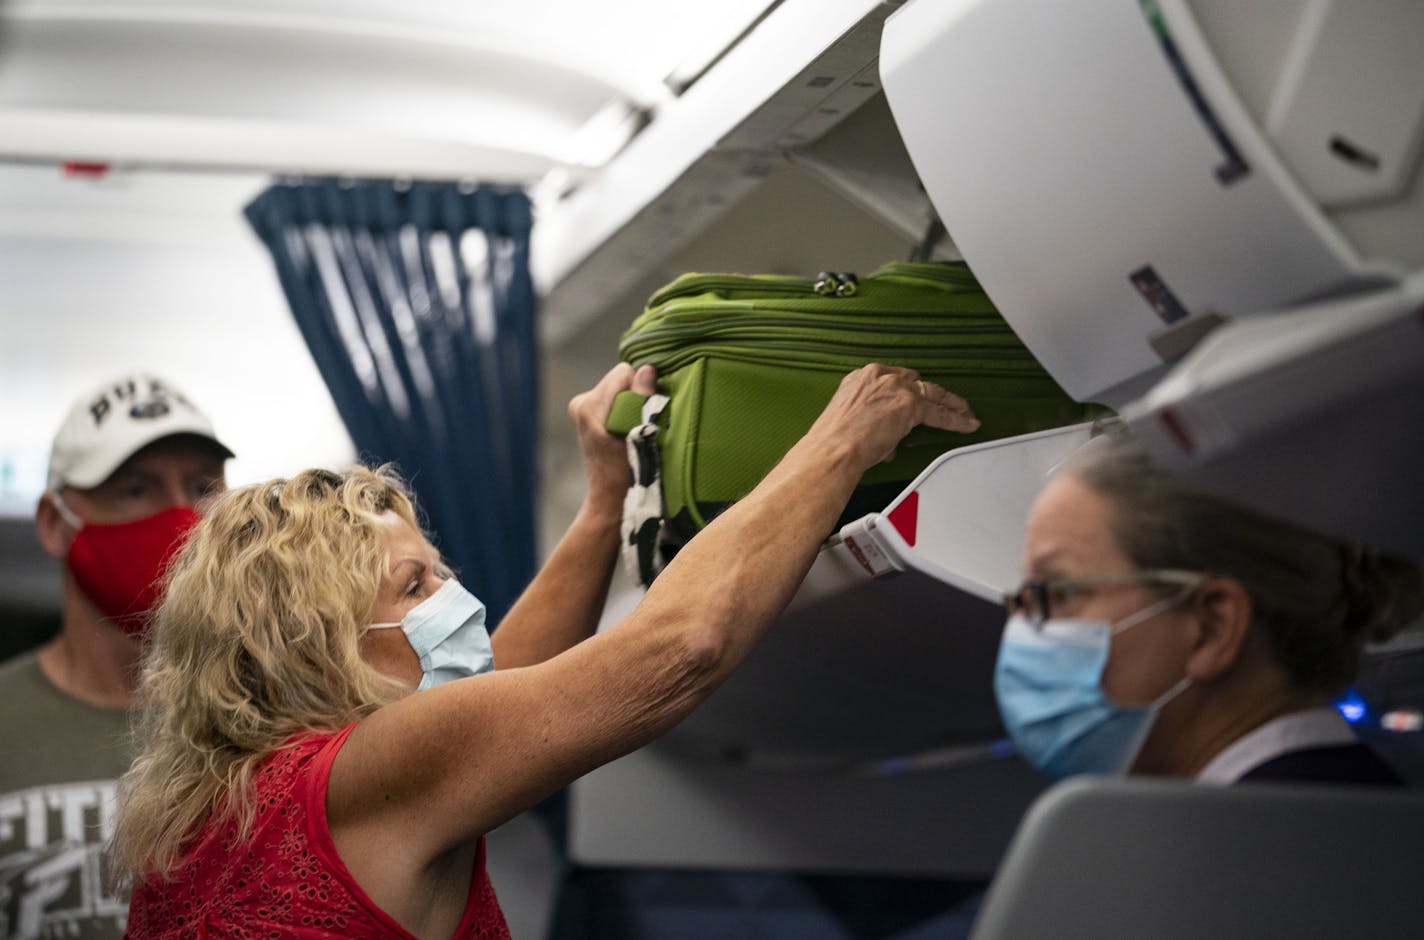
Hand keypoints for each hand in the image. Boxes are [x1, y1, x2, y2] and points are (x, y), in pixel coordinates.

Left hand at [567, 362, 658, 518]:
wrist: (611, 500)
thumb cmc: (627, 475)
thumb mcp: (640, 436)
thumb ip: (642, 401)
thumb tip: (648, 369)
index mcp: (588, 405)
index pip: (625, 372)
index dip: (641, 390)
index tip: (644, 415)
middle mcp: (581, 402)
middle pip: (621, 379)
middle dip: (636, 397)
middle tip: (639, 427)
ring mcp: (583, 408)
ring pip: (620, 389)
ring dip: (632, 405)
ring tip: (633, 433)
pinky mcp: (589, 414)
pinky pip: (616, 399)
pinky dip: (626, 411)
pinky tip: (627, 432)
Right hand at [807, 364, 978, 469]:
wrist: (833, 448)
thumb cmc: (833, 441)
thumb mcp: (850, 421)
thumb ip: (872, 423)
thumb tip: (886, 439)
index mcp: (861, 377)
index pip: (893, 379)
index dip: (906, 390)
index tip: (913, 395)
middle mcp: (880, 376)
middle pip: (916, 381)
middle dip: (930, 394)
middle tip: (944, 402)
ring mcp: (897, 388)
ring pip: (932, 393)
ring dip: (949, 403)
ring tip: (964, 411)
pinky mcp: (911, 405)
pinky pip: (940, 413)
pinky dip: (955, 419)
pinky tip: (967, 423)